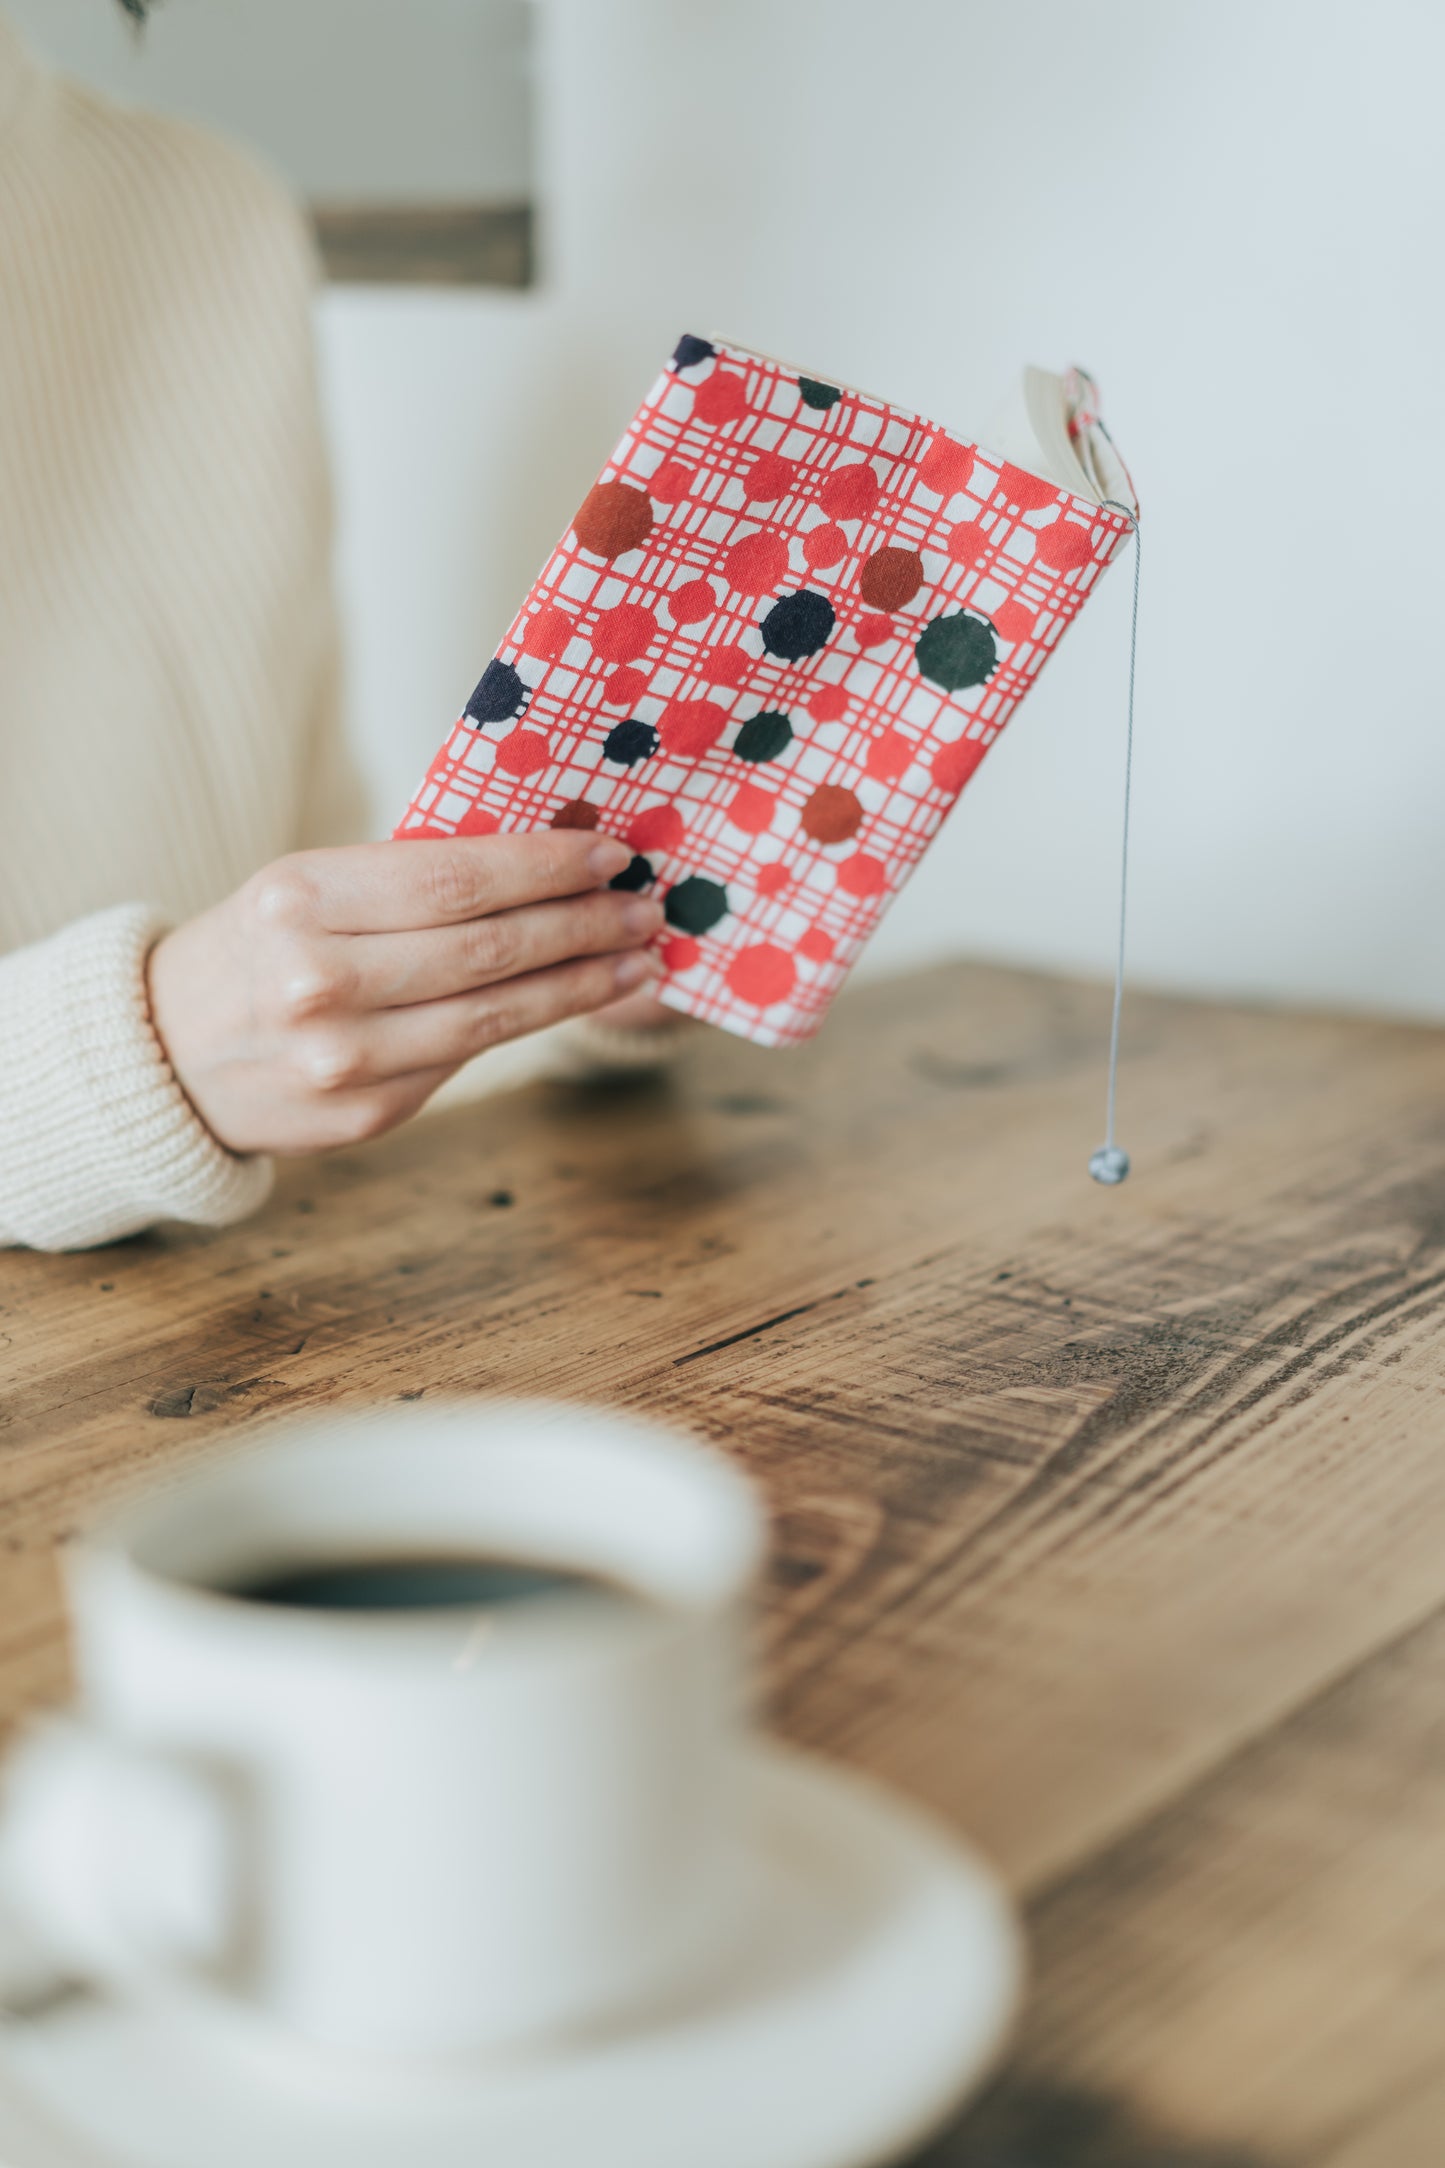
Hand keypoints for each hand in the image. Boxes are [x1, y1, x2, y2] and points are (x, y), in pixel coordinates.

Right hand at [146, 833, 662, 1155]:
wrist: (168, 1052)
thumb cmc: (264, 946)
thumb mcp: (313, 886)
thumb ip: (419, 871)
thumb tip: (555, 839)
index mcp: (301, 900)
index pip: (454, 878)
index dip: (545, 866)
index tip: (610, 852)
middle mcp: (317, 981)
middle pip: (485, 949)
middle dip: (581, 925)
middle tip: (644, 907)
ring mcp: (340, 1059)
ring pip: (491, 1017)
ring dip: (580, 984)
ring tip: (636, 958)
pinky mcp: (364, 1114)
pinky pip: (467, 1061)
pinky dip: (533, 1026)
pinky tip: (580, 1000)